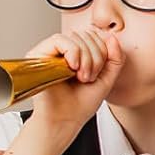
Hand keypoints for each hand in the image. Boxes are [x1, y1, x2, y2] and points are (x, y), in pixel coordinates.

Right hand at [3, 30, 125, 154]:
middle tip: (88, 78)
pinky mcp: (38, 54)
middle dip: (95, 57)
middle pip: (86, 35)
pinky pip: (60, 40)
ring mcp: (50, 52)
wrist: (65, 120)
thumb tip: (112, 37)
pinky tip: (71, 68)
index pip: (95, 37)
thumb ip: (115, 59)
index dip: (102, 52)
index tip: (97, 73)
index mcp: (78, 55)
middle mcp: (63, 51)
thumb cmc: (80, 105)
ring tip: (80, 77)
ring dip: (85, 58)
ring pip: (75, 36)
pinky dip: (72, 53)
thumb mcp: (107, 80)